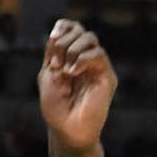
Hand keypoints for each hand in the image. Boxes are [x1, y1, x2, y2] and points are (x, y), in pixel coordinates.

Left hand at [37, 20, 117, 150]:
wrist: (68, 129)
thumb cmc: (56, 106)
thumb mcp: (49, 75)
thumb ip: (54, 53)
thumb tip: (62, 34)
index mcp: (68, 56)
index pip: (70, 28)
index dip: (63, 27)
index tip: (53, 39)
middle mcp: (83, 58)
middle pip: (80, 30)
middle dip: (64, 41)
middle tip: (56, 64)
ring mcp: (96, 66)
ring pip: (90, 39)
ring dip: (73, 49)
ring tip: (65, 69)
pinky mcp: (107, 76)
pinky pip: (99, 54)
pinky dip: (82, 59)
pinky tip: (72, 72)